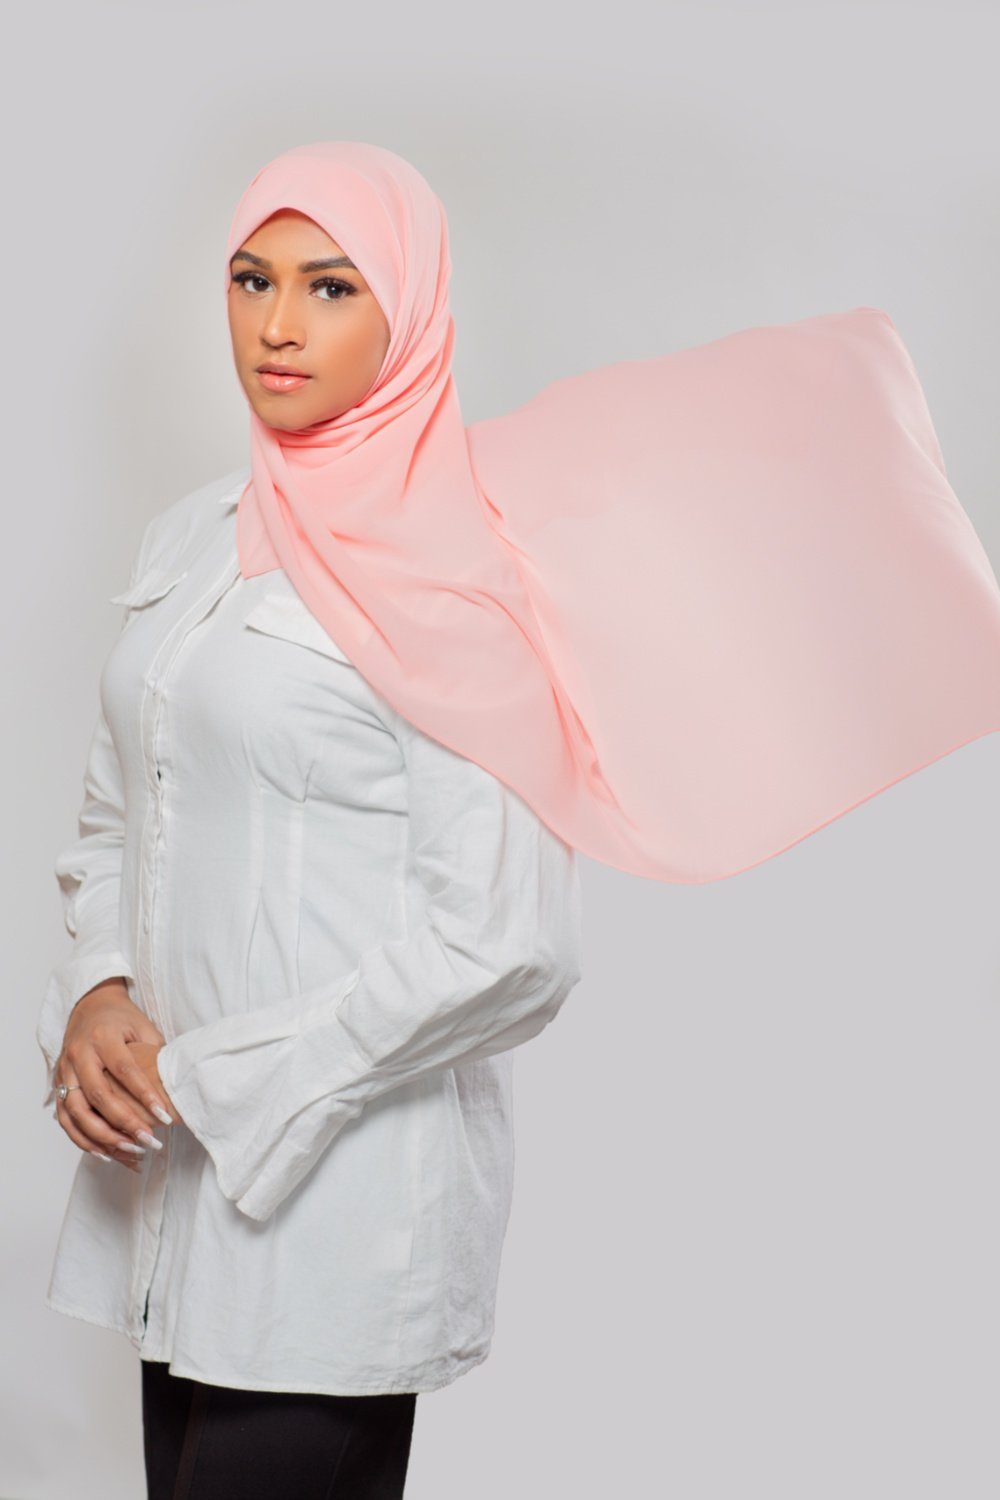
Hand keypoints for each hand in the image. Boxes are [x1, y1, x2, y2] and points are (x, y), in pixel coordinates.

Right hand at [53, 978, 179, 1172]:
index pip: (124, 1069)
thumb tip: (176, 1085)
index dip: (144, 1094)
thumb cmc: (123, 1019)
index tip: (165, 1116)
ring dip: (102, 1137)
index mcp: (102, 1036)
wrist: (90, 1008)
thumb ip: (155, 1054)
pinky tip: (105, 1153)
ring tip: (130, 1152)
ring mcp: (64, 1071)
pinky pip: (64, 1118)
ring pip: (76, 1111)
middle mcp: (79, 1054)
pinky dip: (82, 1139)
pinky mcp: (58, 1084)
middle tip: (148, 1141)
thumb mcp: (143, 1027)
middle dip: (124, 1122)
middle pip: (98, 1094)